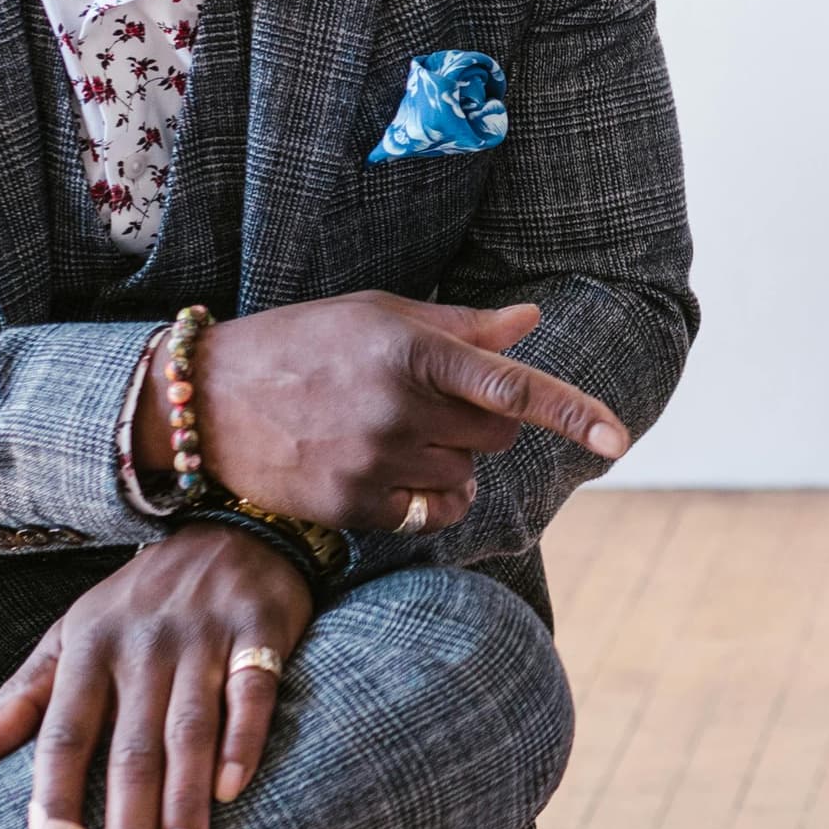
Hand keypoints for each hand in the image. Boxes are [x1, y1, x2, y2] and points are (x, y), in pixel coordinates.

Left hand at [0, 526, 315, 828]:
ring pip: (189, 730)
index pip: (64, 737)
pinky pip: (251, 692)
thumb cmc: (140, 598)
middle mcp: (143, 645)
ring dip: (183, 801)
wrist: (232, 525)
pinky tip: (234, 789)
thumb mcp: (73, 633)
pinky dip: (243, 739)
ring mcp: (202, 637)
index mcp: (89, 649)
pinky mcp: (259, 631)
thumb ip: (24, 696)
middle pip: (130, 748)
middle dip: (125, 827)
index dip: (56, 803)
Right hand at [134, 292, 628, 532]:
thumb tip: (532, 323)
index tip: (619, 439)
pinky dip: (427, 498)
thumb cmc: (307, 342)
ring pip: (465, 476)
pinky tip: (386, 469)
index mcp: (412, 351)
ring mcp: (374, 462)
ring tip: (389, 431)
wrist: (209, 397)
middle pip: (497, 436)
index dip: (573, 412)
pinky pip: (430, 513)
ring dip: (449, 459)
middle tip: (430, 401)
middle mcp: (398, 408)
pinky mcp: (352, 505)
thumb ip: (462, 329)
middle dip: (483, 421)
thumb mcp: (381, 315)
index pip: (512, 387)